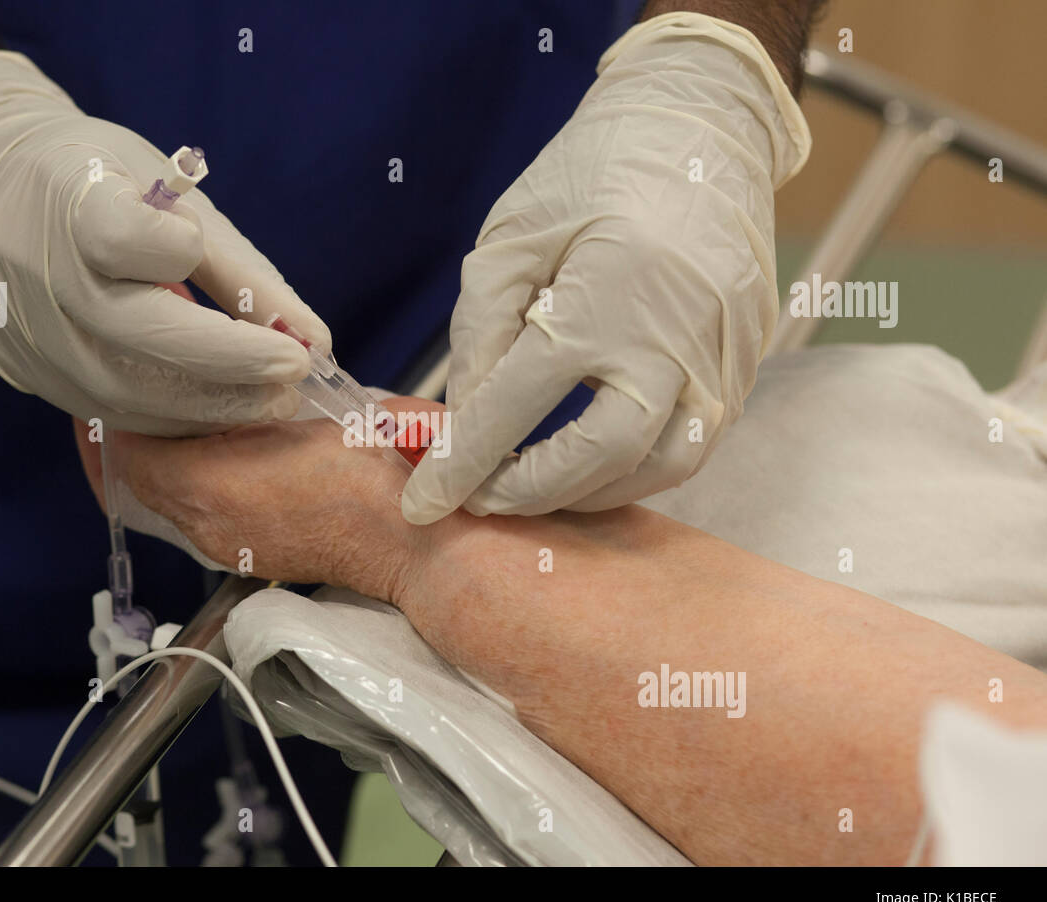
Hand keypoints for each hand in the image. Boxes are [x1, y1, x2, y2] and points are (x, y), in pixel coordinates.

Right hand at [0, 51, 328, 435]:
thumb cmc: (95, 177)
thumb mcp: (169, 192)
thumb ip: (242, 270)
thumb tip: (316, 341)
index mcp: (70, 204)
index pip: (125, 239)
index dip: (176, 248)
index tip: (202, 249)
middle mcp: (40, 275)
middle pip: (139, 335)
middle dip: (231, 363)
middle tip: (293, 374)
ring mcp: (25, 332)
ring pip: (126, 394)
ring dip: (209, 407)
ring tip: (267, 402)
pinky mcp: (22, 371)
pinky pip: (106, 410)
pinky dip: (169, 416)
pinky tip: (213, 407)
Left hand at [74, 397, 448, 603]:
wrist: (407, 541)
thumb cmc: (367, 475)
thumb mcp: (306, 412)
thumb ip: (248, 397)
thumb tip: (221, 375)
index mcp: (208, 484)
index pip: (130, 451)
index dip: (122, 416)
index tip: (121, 390)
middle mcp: (204, 523)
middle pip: (141, 479)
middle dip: (135, 440)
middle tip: (136, 400)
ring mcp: (225, 546)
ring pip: (169, 501)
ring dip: (166, 465)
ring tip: (178, 425)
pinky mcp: (247, 557)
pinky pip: (200, 519)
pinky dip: (198, 488)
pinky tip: (222, 459)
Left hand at [400, 13, 810, 522]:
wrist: (701, 130)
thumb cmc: (595, 174)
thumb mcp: (511, 239)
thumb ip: (481, 332)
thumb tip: (466, 414)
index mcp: (602, 297)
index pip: (516, 407)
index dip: (463, 463)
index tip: (424, 504)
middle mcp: (671, 339)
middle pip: (599, 457)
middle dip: (531, 492)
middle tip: (483, 496)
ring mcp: (720, 357)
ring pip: (660, 466)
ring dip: (590, 491)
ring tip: (534, 484)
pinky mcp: (744, 364)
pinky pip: (693, 441)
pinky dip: (636, 467)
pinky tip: (592, 460)